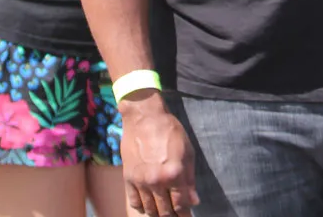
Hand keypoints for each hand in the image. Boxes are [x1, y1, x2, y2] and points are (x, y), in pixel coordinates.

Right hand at [120, 91, 198, 216]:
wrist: (144, 116)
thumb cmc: (169, 130)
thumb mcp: (187, 151)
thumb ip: (190, 179)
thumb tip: (193, 201)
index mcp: (174, 174)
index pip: (181, 205)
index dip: (185, 214)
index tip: (186, 215)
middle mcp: (157, 181)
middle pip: (165, 211)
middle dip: (172, 215)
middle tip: (175, 213)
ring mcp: (141, 181)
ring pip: (150, 210)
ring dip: (158, 212)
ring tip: (163, 209)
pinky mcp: (128, 178)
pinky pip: (135, 202)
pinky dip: (142, 207)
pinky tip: (148, 204)